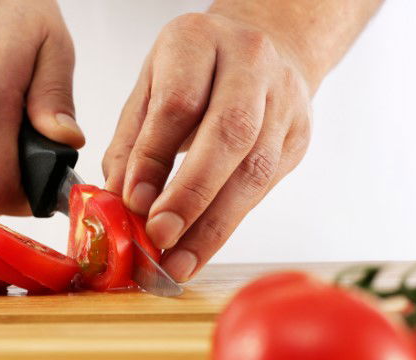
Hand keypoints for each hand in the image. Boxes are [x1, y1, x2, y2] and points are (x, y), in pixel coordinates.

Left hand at [103, 10, 311, 281]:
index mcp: (199, 41)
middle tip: (160, 236)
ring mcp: (283, 101)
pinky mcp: (297, 137)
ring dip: (213, 225)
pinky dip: (227, 225)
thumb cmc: (196, 70)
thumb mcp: (150, 88)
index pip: (178, 103)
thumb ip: (132, 142)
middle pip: (229, 134)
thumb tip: (118, 201)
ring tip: (178, 262)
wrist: (267, 47)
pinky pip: (263, 188)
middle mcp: (250, 63)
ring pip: (255, 169)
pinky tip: (200, 249)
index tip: (132, 202)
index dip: (153, 158)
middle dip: (191, 194)